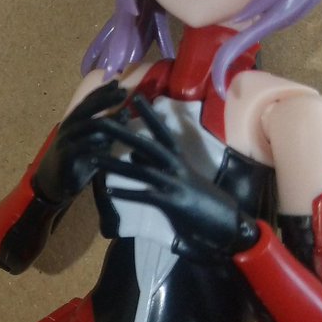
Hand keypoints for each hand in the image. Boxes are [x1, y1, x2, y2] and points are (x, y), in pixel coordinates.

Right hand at [34, 81, 129, 204]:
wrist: (54, 182)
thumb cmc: (78, 159)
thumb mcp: (95, 142)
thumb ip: (108, 130)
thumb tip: (126, 114)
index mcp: (74, 120)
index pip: (88, 101)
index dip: (102, 91)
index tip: (117, 83)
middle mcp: (69, 126)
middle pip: (86, 108)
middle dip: (104, 99)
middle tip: (122, 93)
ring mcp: (65, 141)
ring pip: (85, 125)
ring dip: (105, 121)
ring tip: (122, 117)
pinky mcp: (64, 157)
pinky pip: (78, 147)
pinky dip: (92, 144)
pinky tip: (106, 144)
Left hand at [94, 95, 259, 260]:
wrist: (229, 224)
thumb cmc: (203, 201)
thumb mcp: (179, 177)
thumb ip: (155, 164)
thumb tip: (132, 153)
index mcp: (179, 159)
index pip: (162, 132)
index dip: (149, 115)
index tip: (135, 97)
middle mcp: (177, 167)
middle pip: (147, 145)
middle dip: (123, 133)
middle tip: (102, 122)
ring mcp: (175, 184)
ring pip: (141, 171)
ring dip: (115, 166)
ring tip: (93, 160)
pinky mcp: (173, 203)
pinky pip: (146, 196)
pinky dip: (127, 194)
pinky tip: (109, 191)